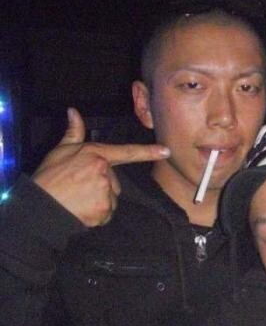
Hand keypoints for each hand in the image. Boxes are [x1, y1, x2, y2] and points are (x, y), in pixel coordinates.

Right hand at [31, 108, 169, 226]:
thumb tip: (73, 111)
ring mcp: (105, 191)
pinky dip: (98, 214)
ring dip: (100, 200)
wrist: (40, 206)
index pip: (127, 152)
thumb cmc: (49, 177)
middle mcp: (104, 172)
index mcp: (96, 155)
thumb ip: (73, 132)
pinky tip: (83, 210)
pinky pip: (108, 213)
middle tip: (81, 187)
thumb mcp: (60, 151)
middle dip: (103, 185)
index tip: (166, 150)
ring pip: (111, 197)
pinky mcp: (104, 209)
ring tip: (80, 199)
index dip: (148, 152)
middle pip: (115, 182)